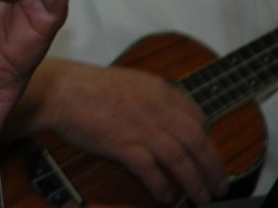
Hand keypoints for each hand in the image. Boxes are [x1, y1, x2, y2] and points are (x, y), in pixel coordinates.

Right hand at [17, 59, 228, 204]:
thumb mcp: (127, 81)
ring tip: (202, 197)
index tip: (208, 152)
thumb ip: (151, 98)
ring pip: (180, 159)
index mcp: (157, 89)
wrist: (59, 90)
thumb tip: (166, 120)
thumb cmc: (85, 86)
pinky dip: (162, 186)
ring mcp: (140, 126)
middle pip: (197, 141)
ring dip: (195, 182)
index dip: (207, 138)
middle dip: (213, 166)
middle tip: (219, 183)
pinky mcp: (123, 144)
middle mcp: (154, 107)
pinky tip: (165, 196)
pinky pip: (152, 171)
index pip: (196, 116)